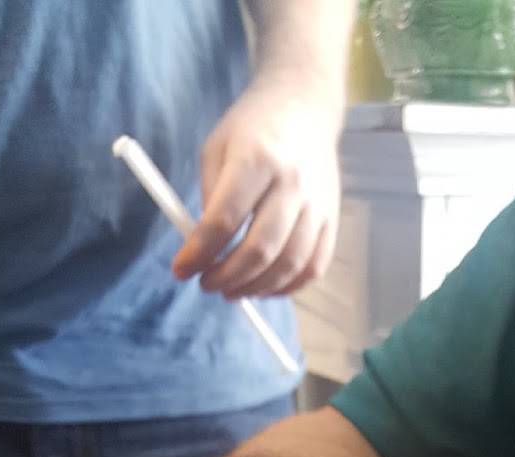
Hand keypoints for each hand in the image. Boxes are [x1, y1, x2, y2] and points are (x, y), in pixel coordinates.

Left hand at [172, 76, 339, 297]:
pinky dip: (287, 287)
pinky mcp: (332, 220)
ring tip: (233, 290)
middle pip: (259, 248)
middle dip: (227, 277)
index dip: (200, 252)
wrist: (304, 107)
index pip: (225, 219)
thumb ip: (210, 197)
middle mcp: (292, 183)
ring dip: (256, 288)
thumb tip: (204, 250)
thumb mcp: (217, 149)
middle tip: (207, 284)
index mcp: (256, 159)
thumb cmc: (252, 129)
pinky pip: (313, 267)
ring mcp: (317, 204)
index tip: (181, 269)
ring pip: (288, 265)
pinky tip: (265, 287)